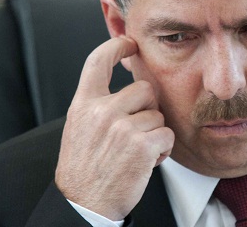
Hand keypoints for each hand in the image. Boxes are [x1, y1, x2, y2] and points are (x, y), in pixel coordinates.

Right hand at [55, 37, 174, 220]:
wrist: (84, 204)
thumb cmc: (86, 169)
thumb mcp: (80, 128)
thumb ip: (99, 105)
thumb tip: (127, 86)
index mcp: (84, 105)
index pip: (97, 61)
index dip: (116, 46)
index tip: (129, 42)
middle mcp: (101, 111)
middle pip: (144, 89)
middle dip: (148, 108)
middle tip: (136, 131)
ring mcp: (121, 127)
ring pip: (158, 114)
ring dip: (154, 132)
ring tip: (136, 151)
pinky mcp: (141, 145)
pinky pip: (167, 135)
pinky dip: (163, 150)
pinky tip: (146, 162)